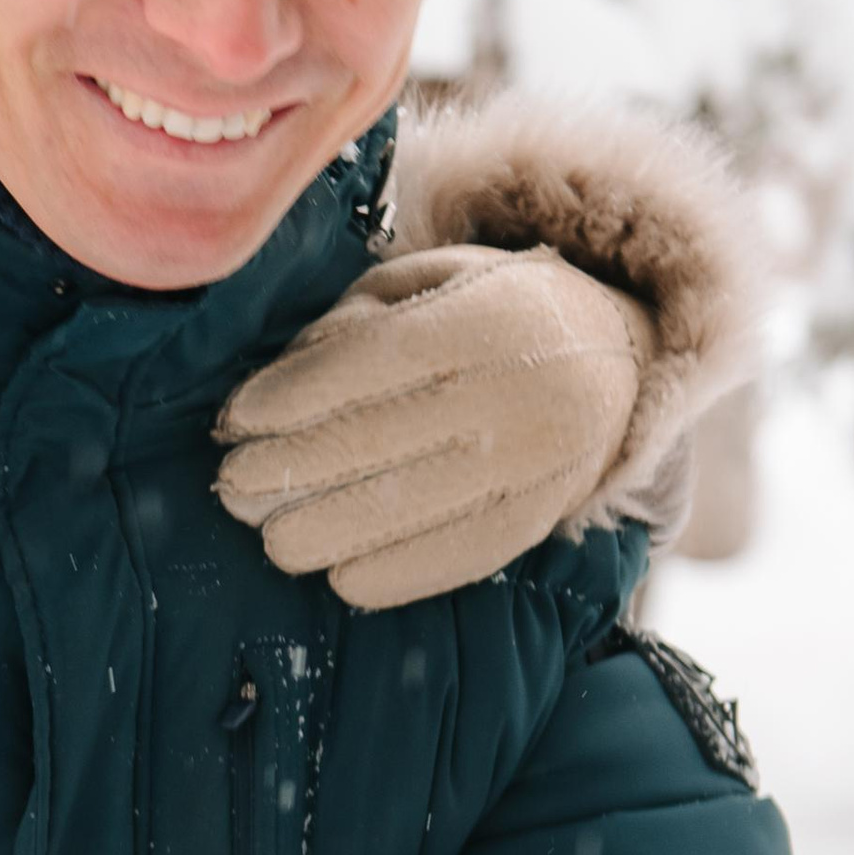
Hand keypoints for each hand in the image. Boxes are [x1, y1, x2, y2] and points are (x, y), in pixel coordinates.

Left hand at [215, 244, 651, 609]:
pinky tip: (337, 575)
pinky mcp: (540, 519)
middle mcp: (517, 389)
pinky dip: (390, 575)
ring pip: (409, 509)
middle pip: (377, 441)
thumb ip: (357, 316)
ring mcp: (535, 462)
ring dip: (324, 531)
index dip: (291, 397)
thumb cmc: (495, 312)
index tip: (234, 421)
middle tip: (231, 487)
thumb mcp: (433, 279)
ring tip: (270, 536)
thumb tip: (278, 377)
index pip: (369, 364)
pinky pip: (456, 558)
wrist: (622, 363)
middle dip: (288, 471)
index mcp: (488, 317)